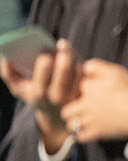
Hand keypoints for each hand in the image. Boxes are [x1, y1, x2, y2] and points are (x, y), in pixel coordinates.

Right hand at [0, 38, 80, 152]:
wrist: (57, 116)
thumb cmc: (35, 95)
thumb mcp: (19, 88)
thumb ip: (9, 73)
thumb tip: (5, 56)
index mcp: (38, 93)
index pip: (45, 68)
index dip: (46, 56)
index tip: (45, 50)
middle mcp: (58, 95)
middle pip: (65, 67)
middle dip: (64, 52)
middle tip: (62, 44)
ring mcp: (74, 94)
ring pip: (78, 67)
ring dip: (74, 55)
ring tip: (67, 48)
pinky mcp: (87, 92)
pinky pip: (87, 71)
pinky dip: (81, 61)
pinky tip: (75, 56)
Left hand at [60, 59, 127, 142]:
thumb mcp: (118, 72)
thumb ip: (98, 66)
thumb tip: (84, 67)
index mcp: (90, 87)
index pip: (77, 87)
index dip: (85, 88)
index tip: (94, 90)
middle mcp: (86, 104)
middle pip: (67, 109)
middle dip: (72, 108)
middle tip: (83, 108)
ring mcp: (90, 120)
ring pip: (70, 123)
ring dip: (76, 122)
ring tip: (86, 120)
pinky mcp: (96, 132)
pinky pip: (80, 136)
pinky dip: (83, 134)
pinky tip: (91, 130)